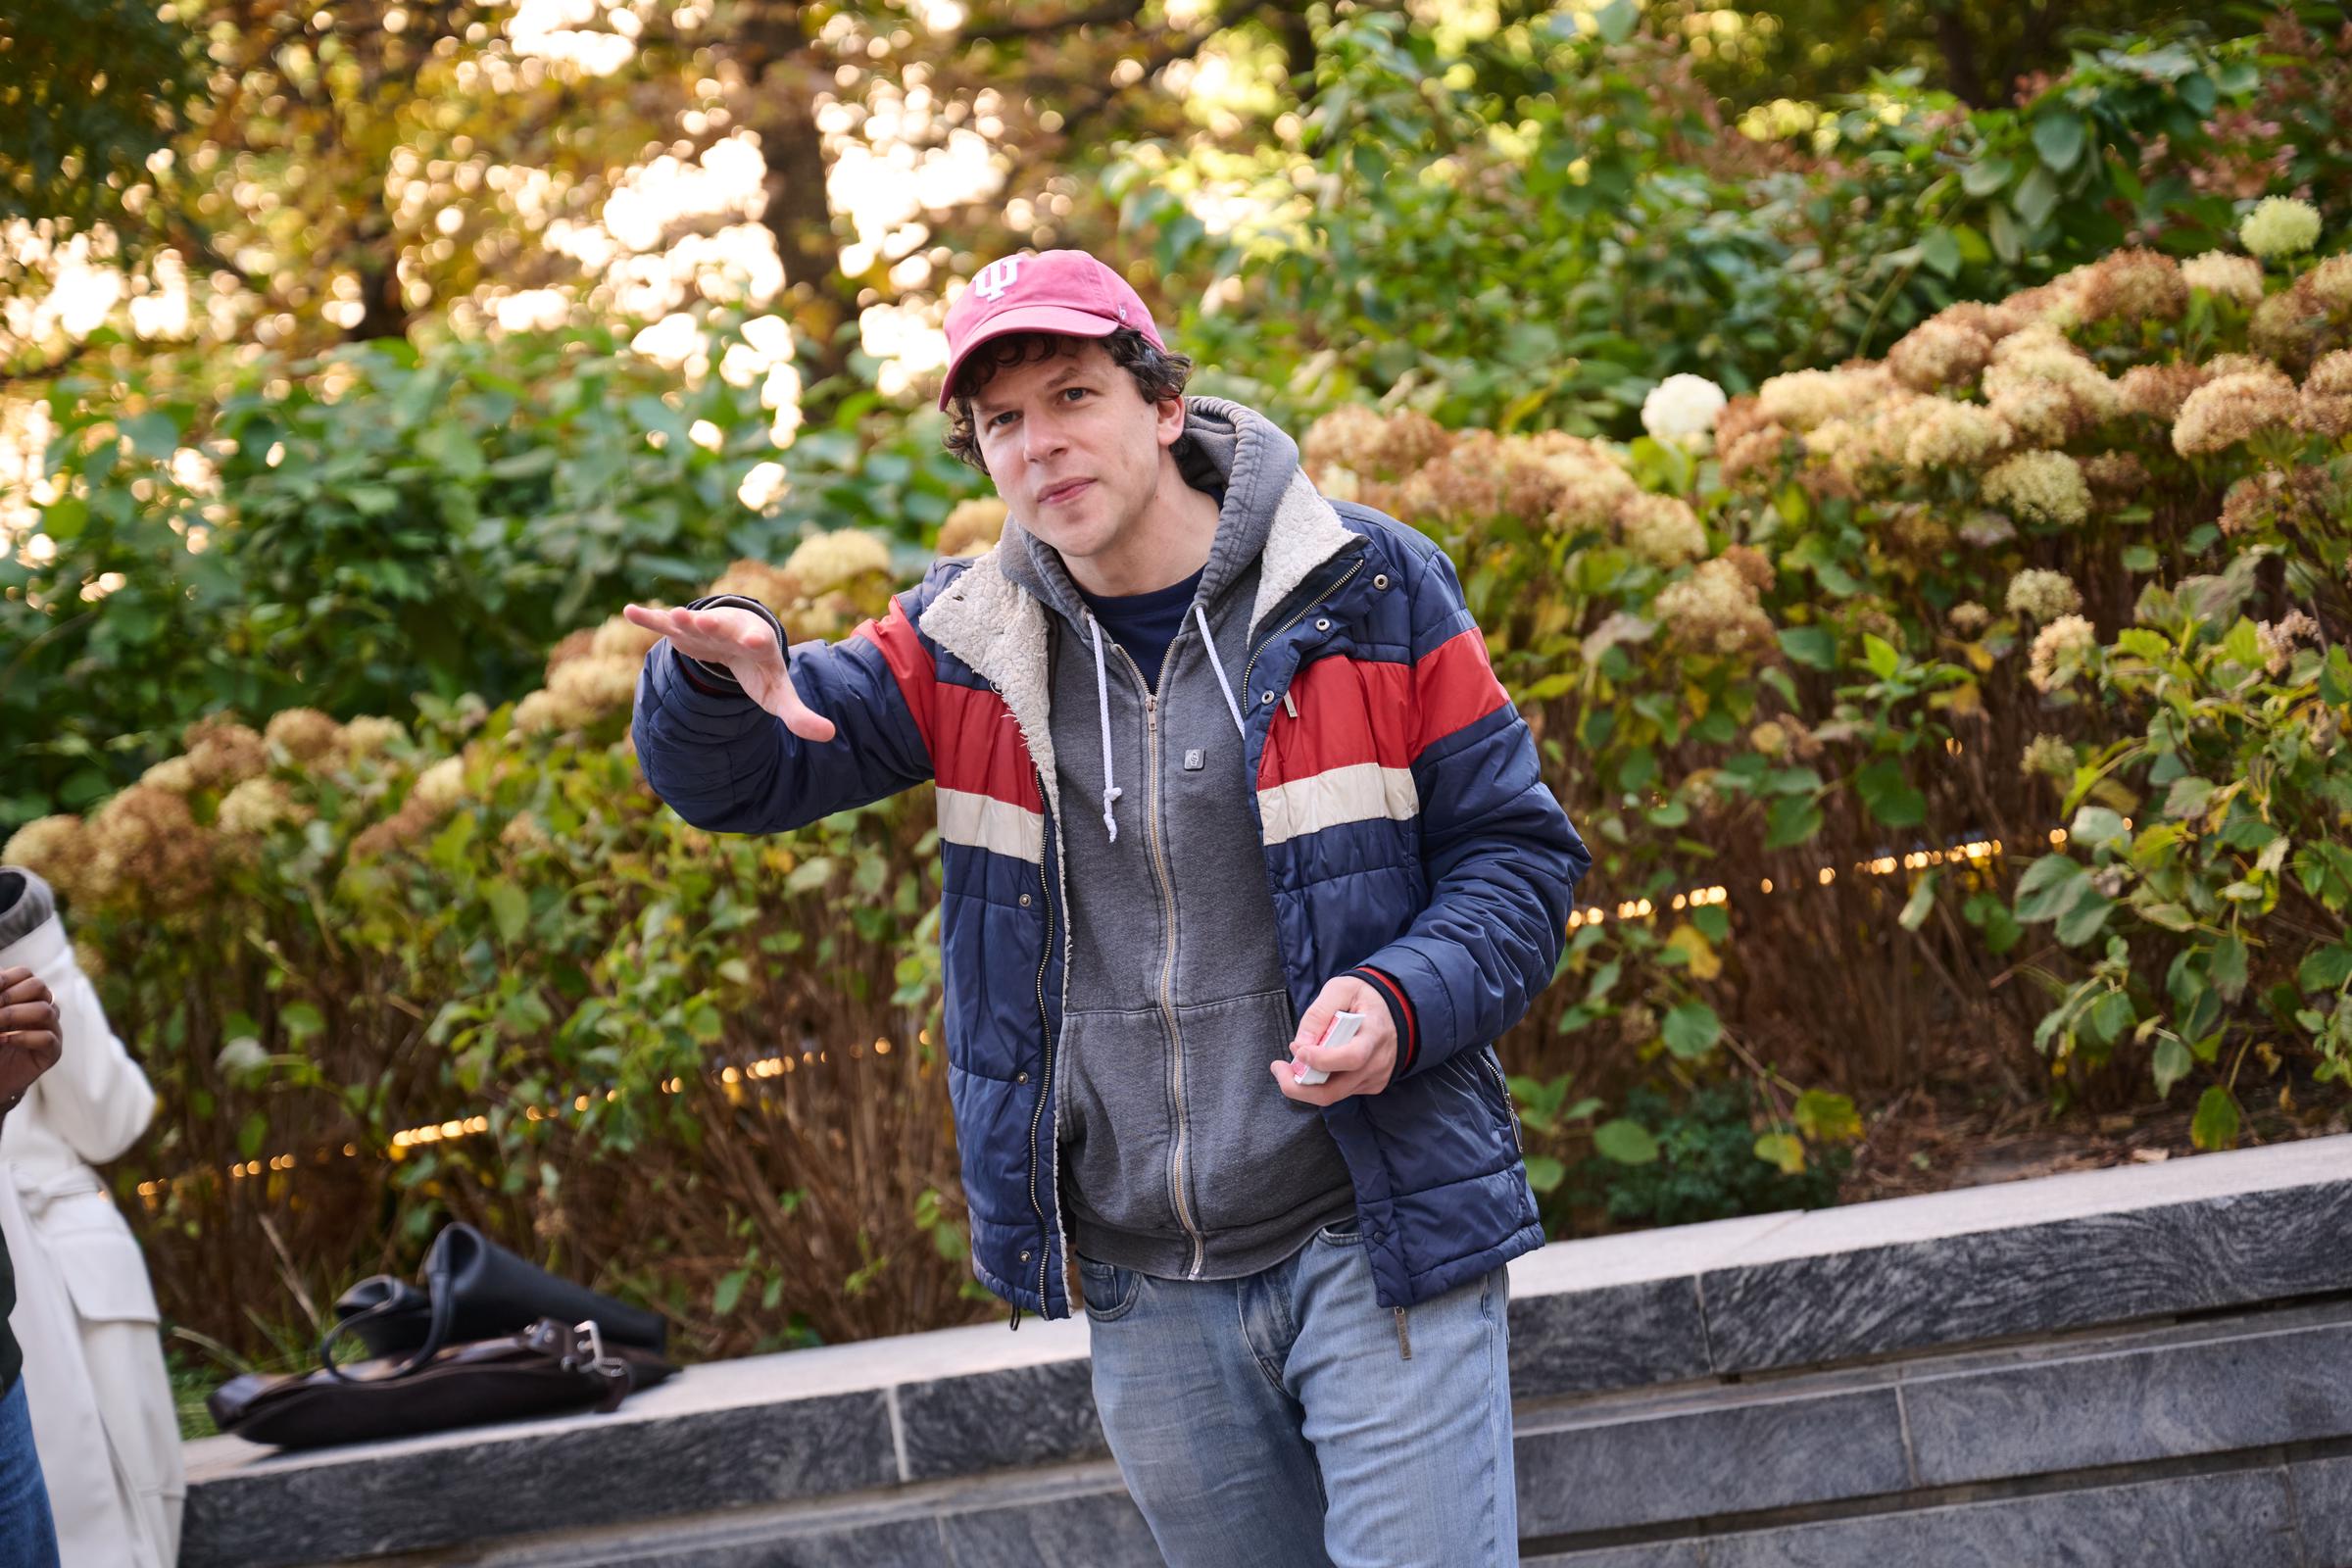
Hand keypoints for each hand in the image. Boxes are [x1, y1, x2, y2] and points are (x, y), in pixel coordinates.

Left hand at [0, 966, 62, 1115]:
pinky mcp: (52, 1052)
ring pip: (46, 1010)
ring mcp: (51, 1030)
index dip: (6, 978)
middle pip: (39, 987)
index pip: (25, 974)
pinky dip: (23, 1037)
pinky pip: (46, 1038)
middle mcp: (42, 1009)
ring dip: (15, 1015)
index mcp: (27, 997)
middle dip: (11, 996)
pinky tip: (3, 1040)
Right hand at [622, 603, 836, 742]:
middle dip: (713, 625)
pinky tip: (628, 611)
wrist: (740, 640)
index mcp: (757, 645)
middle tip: (704, 621)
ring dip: (682, 619)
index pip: (759, 643)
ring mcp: (703, 629)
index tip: (759, 641)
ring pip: (692, 622)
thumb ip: (800, 716)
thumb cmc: (760, 670)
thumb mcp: (779, 694)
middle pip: (723, 627)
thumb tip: (830, 735)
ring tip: (675, 616)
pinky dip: (648, 617)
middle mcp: (730, 631)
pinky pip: (662, 621)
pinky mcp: (681, 631)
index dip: (758, 642)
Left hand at [1270, 976, 1396, 1104]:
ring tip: (1290, 1064)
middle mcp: (1377, 1062)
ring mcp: (1374, 1078)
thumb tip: (1300, 1043)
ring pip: (1333, 1095)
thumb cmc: (1365, 998)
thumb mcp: (1342, 989)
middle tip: (1278, 1069)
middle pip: (1335, 1090)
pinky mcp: (1370, 1086)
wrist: (1396, 1011)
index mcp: (1375, 1034)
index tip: (1299, 1050)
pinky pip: (1340, 1091)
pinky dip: (1319, 1082)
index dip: (1322, 1060)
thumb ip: (1320, 1012)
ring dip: (1304, 1085)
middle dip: (1300, 1087)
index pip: (1351, 1057)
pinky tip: (1312, 1064)